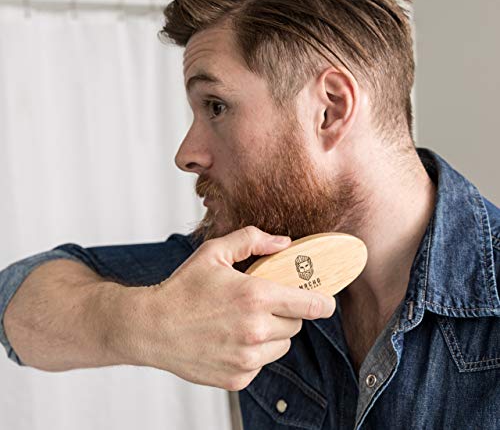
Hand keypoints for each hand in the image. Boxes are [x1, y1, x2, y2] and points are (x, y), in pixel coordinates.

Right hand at [133, 226, 335, 390]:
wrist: (152, 327)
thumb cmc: (183, 288)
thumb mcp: (215, 253)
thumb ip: (252, 240)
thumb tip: (283, 243)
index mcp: (255, 297)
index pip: (311, 305)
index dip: (323, 302)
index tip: (326, 301)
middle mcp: (256, 330)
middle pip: (296, 325)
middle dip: (286, 312)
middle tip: (263, 304)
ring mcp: (247, 358)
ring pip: (281, 346)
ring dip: (272, 334)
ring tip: (244, 322)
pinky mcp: (238, 379)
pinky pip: (261, 363)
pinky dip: (254, 352)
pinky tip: (231, 340)